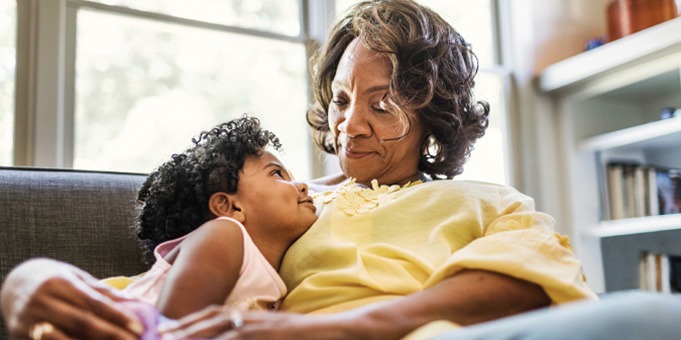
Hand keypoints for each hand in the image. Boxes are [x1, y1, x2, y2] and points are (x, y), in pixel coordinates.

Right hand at [1, 258, 143, 339]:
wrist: (14, 284)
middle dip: (111, 334)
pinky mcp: (19, 335)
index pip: (94, 302)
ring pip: (66, 337)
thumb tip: (132, 301)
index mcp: (59, 282)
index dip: (117, 316)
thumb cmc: (54, 279)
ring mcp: (29, 320)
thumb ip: (102, 290)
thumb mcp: (76, 277)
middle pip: (82, 322)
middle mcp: (42, 301)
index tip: (138, 326)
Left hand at [158, 305, 353, 339]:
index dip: (191, 322)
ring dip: (199, 335)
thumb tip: (235, 335)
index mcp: (255, 318)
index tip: (169, 329)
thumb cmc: (308, 337)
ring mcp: (266, 328)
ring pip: (225, 331)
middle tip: (162, 335)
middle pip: (214, 319)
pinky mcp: (274, 336)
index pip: (217, 315)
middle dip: (186, 328)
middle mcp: (257, 319)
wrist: (340, 333)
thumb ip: (256, 333)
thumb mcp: (277, 332)